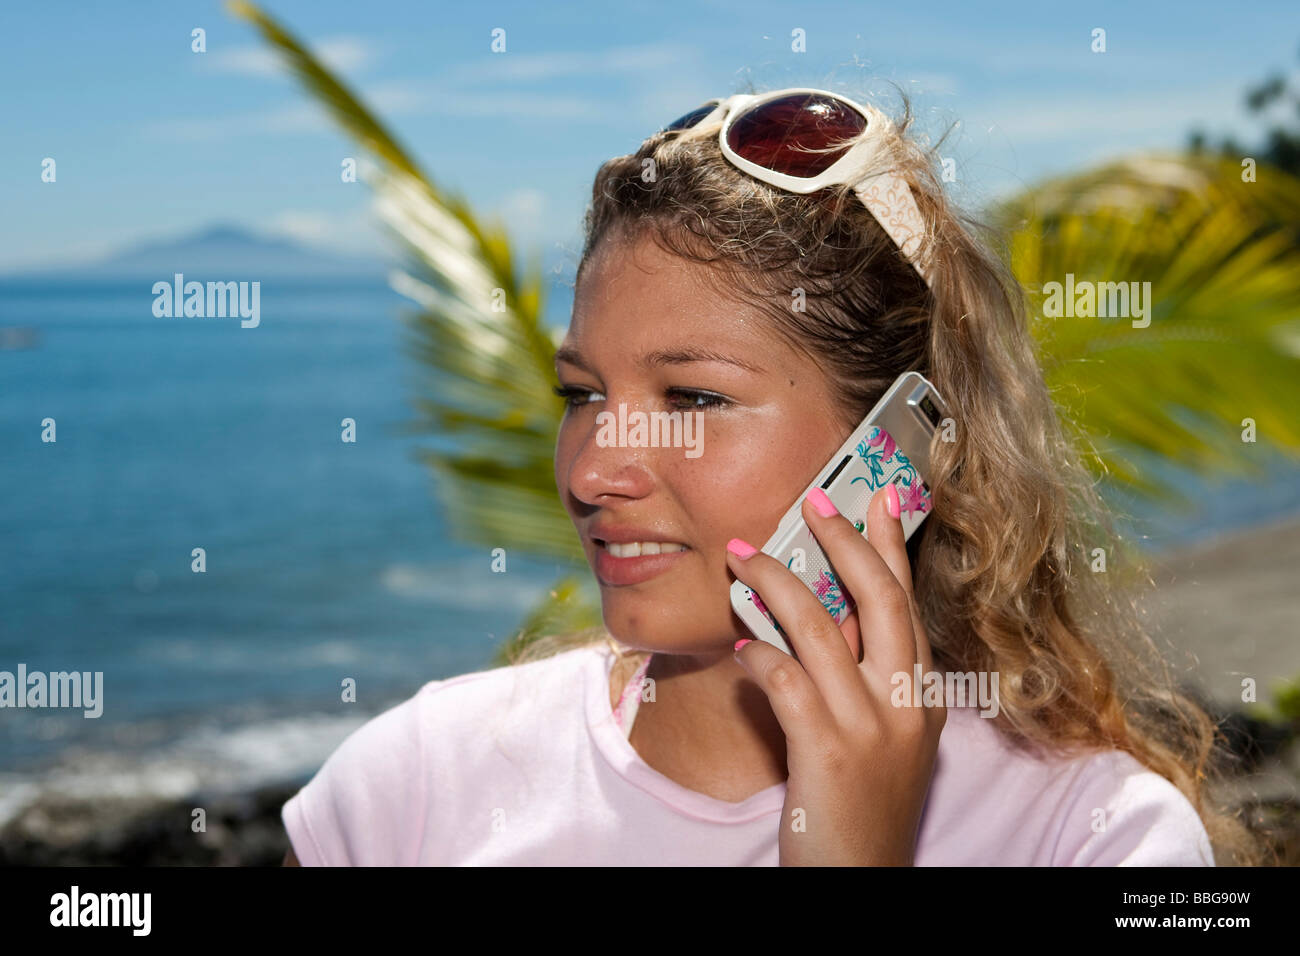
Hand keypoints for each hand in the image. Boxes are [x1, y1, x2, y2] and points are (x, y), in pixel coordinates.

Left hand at [726, 483, 944, 865]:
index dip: (892, 548)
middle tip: (814, 500)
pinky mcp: (830, 751)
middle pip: (879, 599)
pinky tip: (738, 644)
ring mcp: (872, 728)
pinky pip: (786, 679)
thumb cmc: (861, 811)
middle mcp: (907, 705)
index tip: (880, 498)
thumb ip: (864, 681)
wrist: (859, 884)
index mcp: (925, 699)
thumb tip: (825, 619)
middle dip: (844, 541)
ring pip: (820, 628)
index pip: (908, 606)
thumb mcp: (882, 740)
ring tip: (742, 558)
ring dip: (774, 584)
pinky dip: (757, 653)